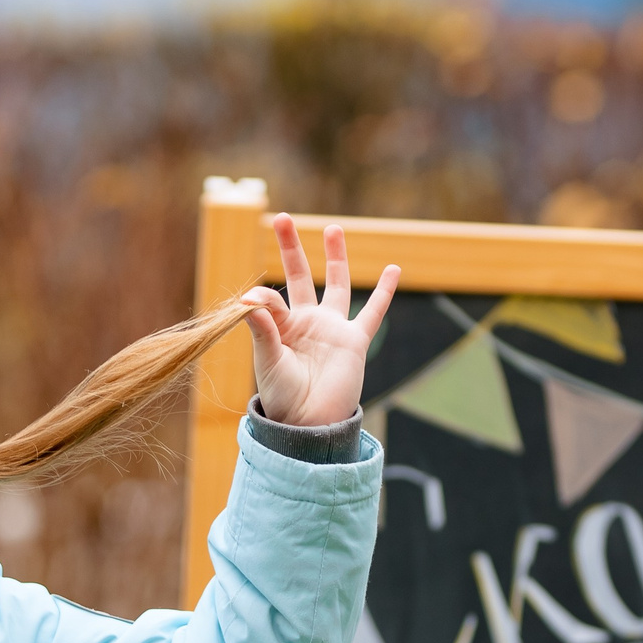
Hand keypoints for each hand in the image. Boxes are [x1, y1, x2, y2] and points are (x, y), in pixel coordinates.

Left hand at [242, 215, 398, 428]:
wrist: (308, 424)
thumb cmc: (282, 396)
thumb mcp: (268, 359)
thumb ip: (263, 327)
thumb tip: (249, 296)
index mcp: (280, 327)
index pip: (271, 297)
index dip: (262, 295)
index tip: (252, 299)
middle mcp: (306, 322)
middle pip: (299, 276)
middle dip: (291, 248)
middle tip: (283, 218)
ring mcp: (332, 329)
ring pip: (335, 284)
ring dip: (335, 257)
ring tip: (333, 229)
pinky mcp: (354, 341)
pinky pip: (372, 313)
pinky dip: (383, 292)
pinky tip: (393, 270)